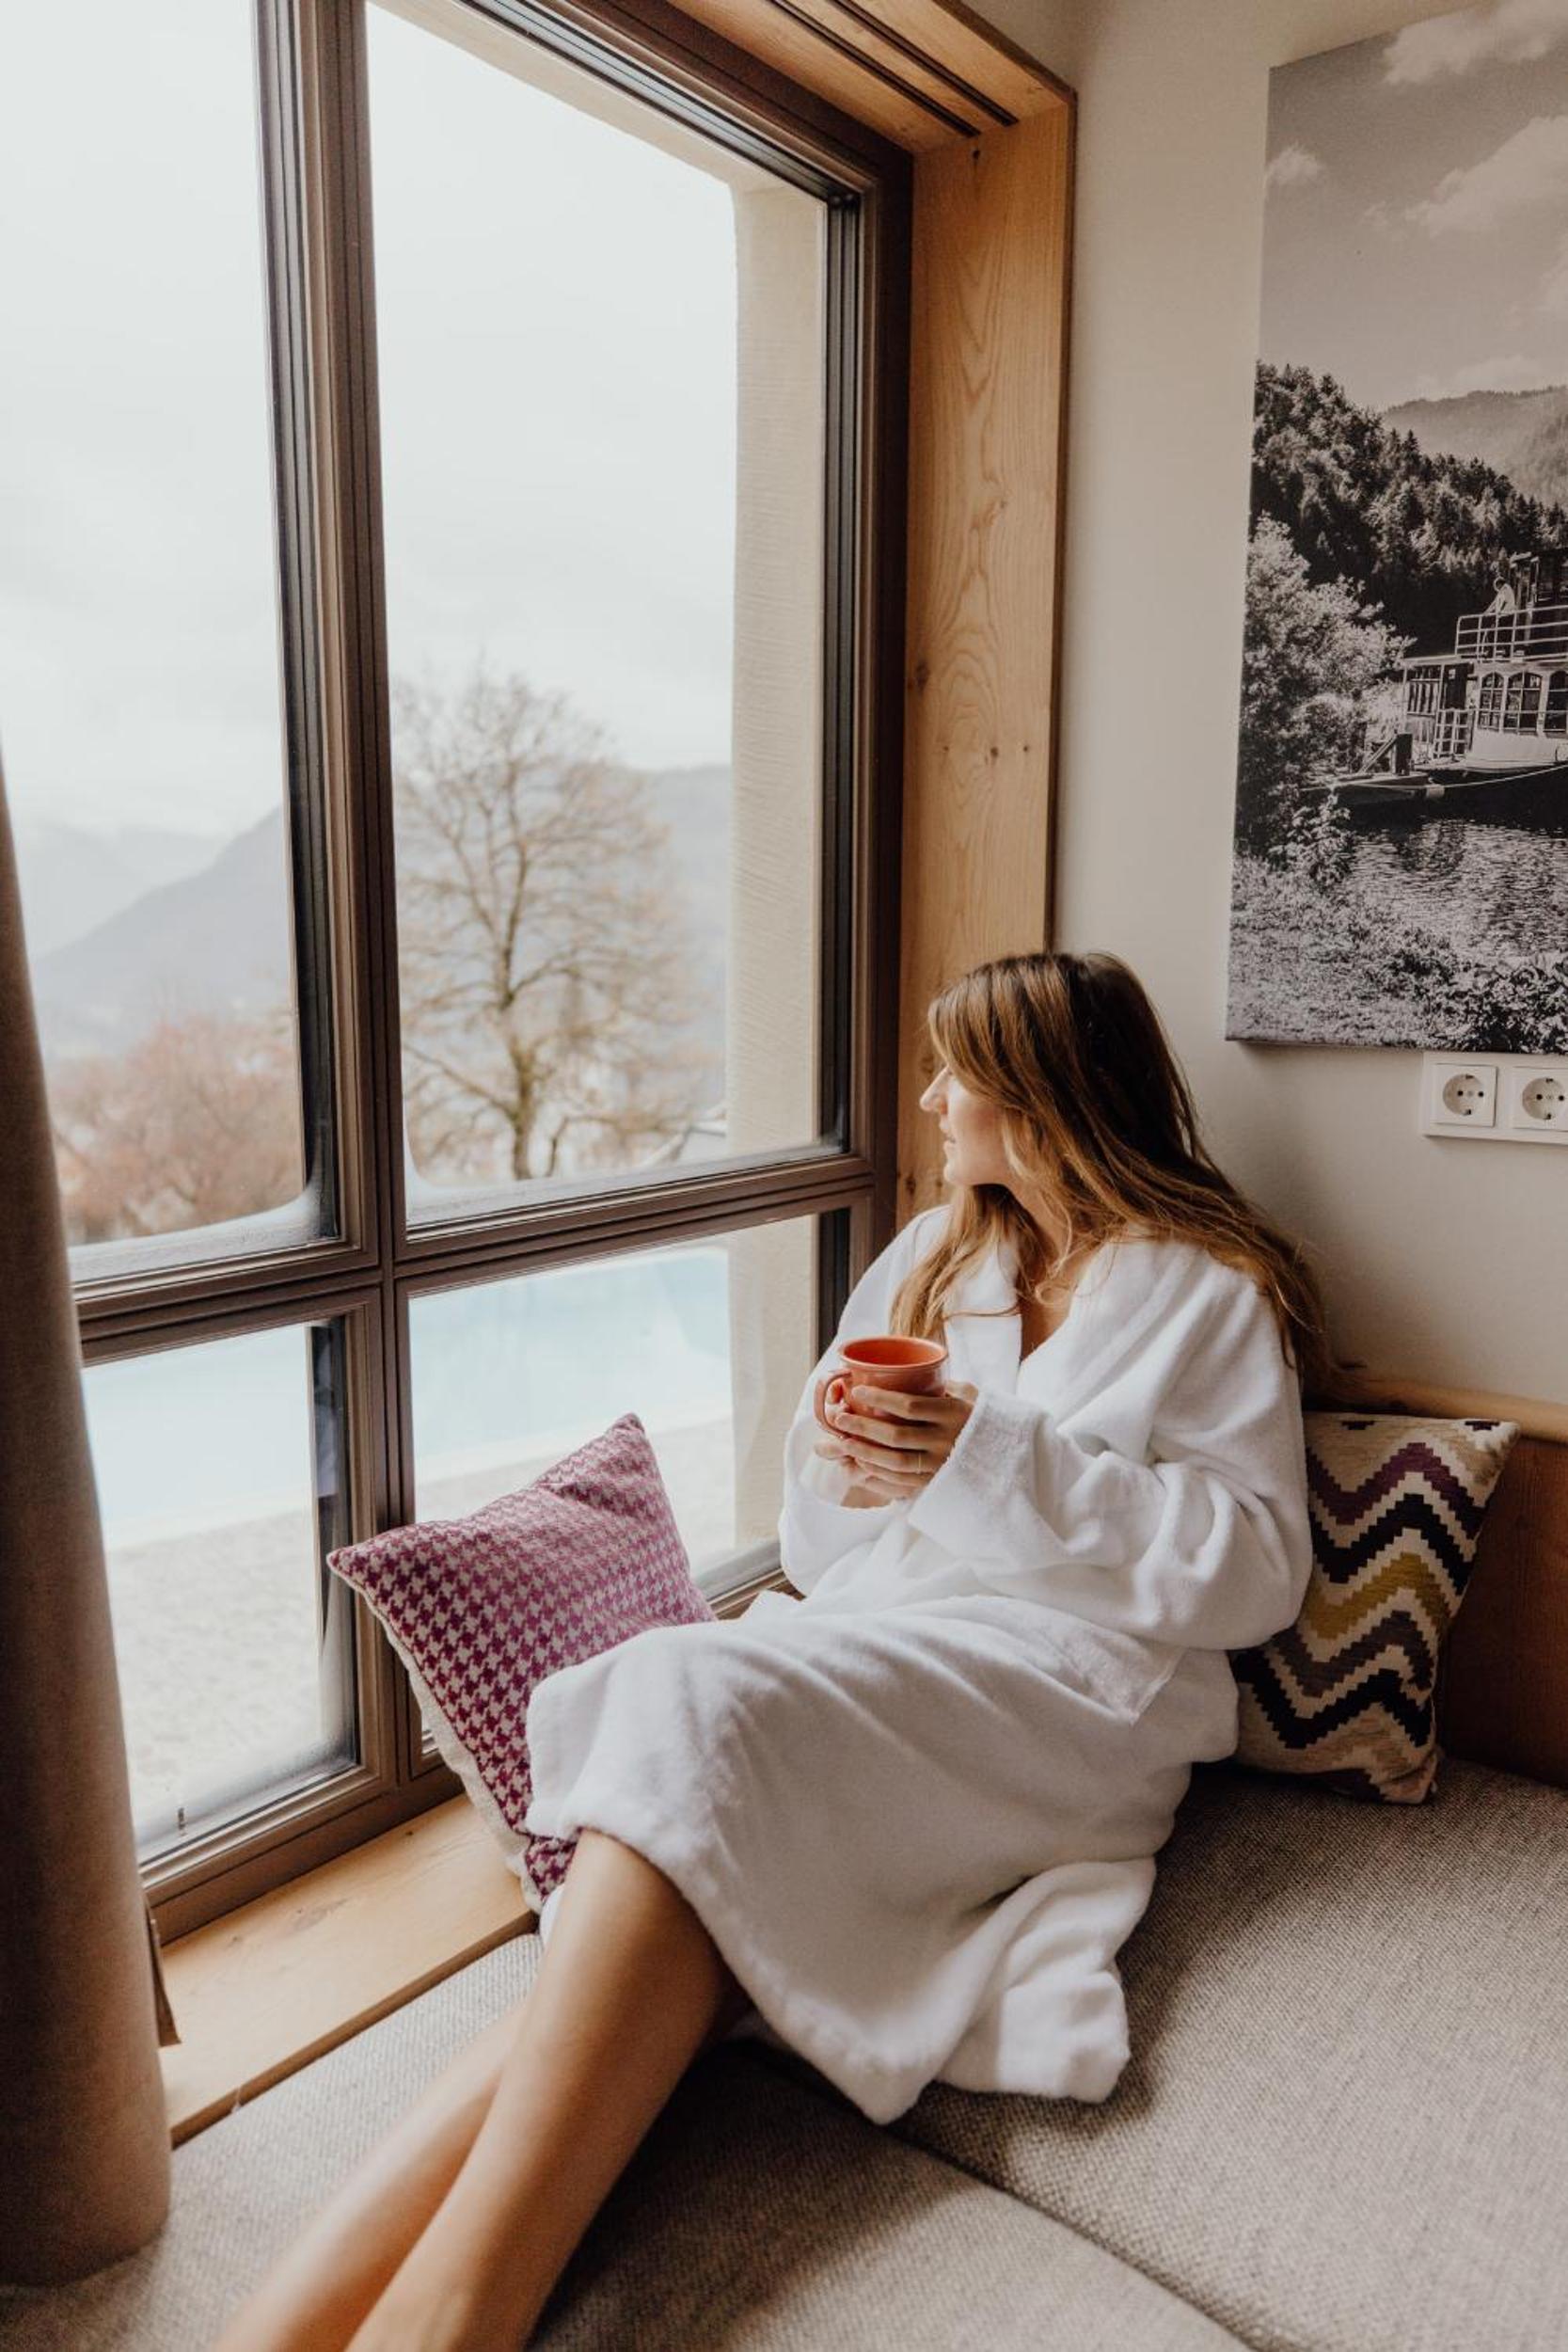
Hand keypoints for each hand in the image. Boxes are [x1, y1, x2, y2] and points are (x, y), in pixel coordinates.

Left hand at [812, 1379, 977, 1500]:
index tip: (858, 1392)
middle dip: (863, 1427)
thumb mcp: (971, 1395)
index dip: (880, 1399)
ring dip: (865, 1453)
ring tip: (843, 1442)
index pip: (910, 1406)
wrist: (1012, 1457)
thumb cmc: (986, 1418)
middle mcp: (947, 1441)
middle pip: (896, 1436)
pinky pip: (903, 1482)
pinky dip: (879, 1474)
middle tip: (840, 1419)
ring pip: (895, 1462)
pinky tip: (862, 1464)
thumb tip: (908, 1374)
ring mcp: (942, 1465)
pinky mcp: (938, 1483)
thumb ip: (942, 1385)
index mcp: (954, 1414)